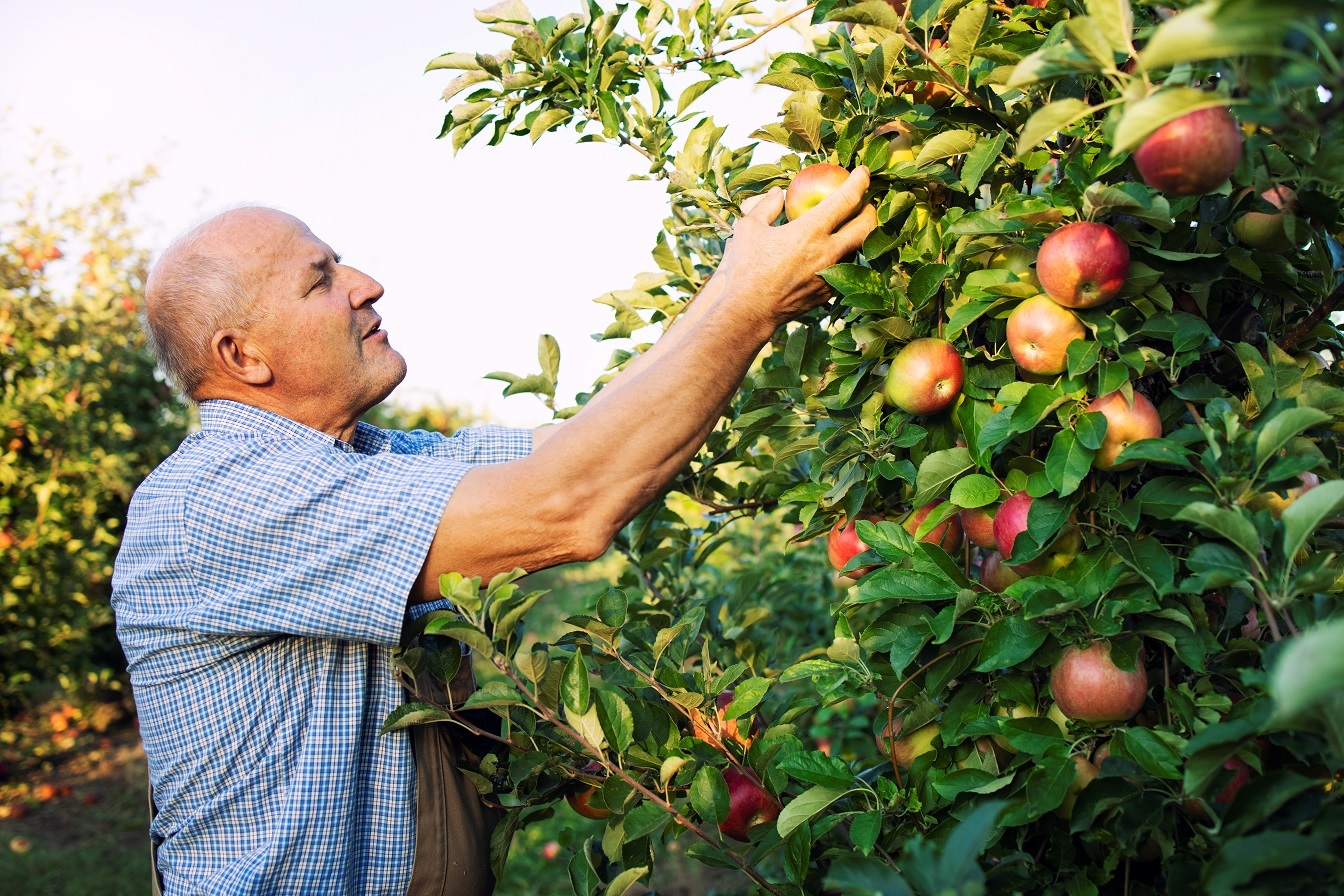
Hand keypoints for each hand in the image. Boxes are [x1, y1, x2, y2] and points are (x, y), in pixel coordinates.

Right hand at [711, 167, 877, 335]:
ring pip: (858, 248)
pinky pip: (844, 268)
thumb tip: (780, 194)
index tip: (863, 171)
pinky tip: (830, 252)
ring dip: (857, 234)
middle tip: (862, 202)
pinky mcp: (829, 292)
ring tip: (846, 226)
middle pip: (866, 225)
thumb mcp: (749, 228)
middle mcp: (828, 252)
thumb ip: (767, 206)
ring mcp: (831, 275)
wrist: (749, 312)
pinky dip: (842, 255)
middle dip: (870, 208)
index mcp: (810, 231)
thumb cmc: (746, 268)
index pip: (847, 199)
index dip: (860, 181)